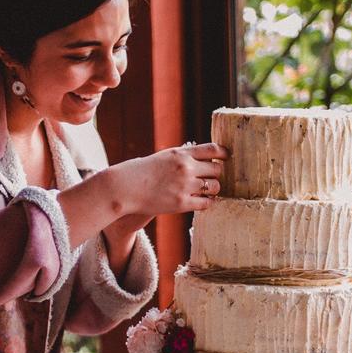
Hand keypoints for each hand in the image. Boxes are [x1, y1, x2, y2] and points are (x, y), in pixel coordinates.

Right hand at [109, 142, 228, 216]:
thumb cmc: (143, 171)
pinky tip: (202, 200)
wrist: (125, 187)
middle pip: (218, 170)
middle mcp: (186, 168)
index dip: (224, 153)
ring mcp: (185, 186)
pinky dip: (208, 202)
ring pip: (215, 187)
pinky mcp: (182, 203)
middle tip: (212, 177)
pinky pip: (206, 203)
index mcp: (182, 153)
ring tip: (207, 190)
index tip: (226, 157)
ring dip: (214, 189)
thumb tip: (205, 158)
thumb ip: (184, 156)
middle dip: (217, 174)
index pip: (213, 149)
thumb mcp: (164, 156)